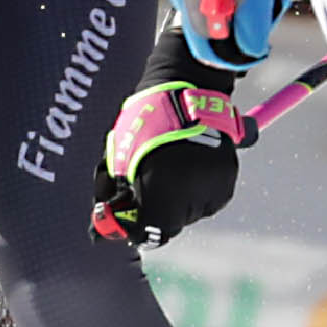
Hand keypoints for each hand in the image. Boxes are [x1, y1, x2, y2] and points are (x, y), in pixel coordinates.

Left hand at [94, 74, 254, 245]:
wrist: (187, 93)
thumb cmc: (144, 124)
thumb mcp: (118, 160)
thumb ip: (112, 196)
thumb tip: (98, 231)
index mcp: (163, 193)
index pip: (151, 233)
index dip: (136, 229)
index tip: (128, 218)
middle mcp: (193, 196)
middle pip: (173, 223)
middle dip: (158, 210)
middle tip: (148, 184)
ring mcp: (214, 187)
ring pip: (192, 212)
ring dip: (179, 201)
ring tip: (170, 169)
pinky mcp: (228, 178)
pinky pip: (209, 198)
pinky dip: (198, 190)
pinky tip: (188, 167)